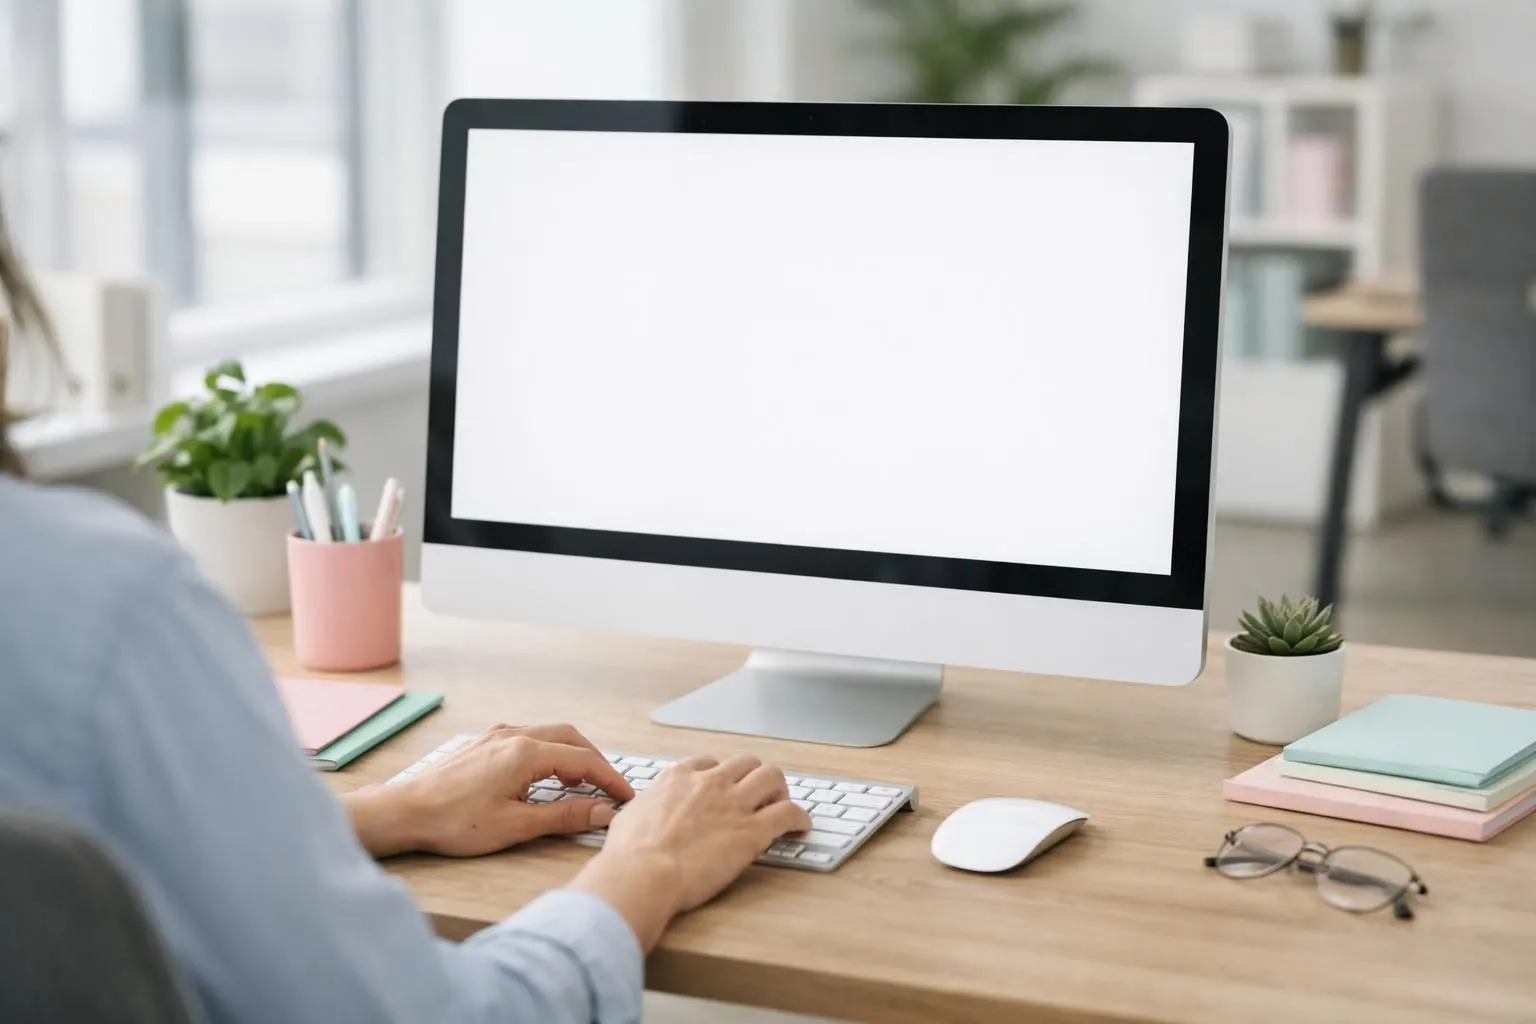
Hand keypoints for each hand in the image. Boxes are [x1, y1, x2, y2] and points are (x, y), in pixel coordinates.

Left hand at [346, 724, 633, 857]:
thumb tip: (602, 812)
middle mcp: (513, 736)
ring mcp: (496, 736)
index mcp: (525, 753)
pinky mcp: (483, 744)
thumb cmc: (453, 822)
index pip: (583, 760)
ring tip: (581, 785)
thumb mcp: (516, 826)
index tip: (626, 796)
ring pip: (549, 735)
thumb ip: (564, 816)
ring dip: (571, 755)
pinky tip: (544, 776)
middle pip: (570, 738)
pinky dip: (549, 752)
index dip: (610, 779)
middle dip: (595, 761)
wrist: (405, 813)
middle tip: (609, 788)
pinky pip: (528, 738)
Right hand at [570, 754, 811, 950]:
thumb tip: (640, 816)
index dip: (721, 775)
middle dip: (754, 777)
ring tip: (781, 805)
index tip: (724, 787)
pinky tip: (801, 826)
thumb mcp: (630, 817)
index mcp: (679, 778)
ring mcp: (733, 804)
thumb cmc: (629, 854)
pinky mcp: (752, 830)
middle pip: (746, 763)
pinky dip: (800, 817)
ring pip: (772, 777)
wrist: (643, 873)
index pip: (709, 763)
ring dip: (780, 789)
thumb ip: (645, 810)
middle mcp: (709, 783)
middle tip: (759, 795)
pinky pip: (788, 812)